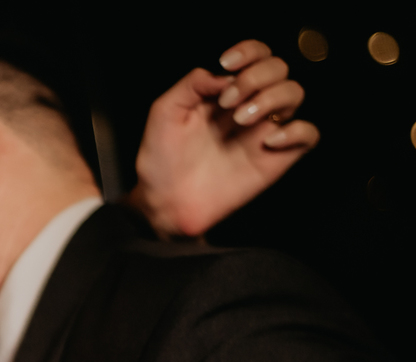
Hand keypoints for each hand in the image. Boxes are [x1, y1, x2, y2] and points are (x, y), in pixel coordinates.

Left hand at [128, 40, 319, 237]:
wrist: (165, 201)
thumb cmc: (162, 159)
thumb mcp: (165, 113)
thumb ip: (190, 85)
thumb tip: (221, 74)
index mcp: (224, 92)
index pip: (255, 56)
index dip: (249, 51)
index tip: (227, 63)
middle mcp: (248, 107)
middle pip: (278, 69)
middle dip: (255, 76)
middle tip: (227, 101)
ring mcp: (263, 131)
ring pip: (294, 93)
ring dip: (271, 97)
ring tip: (240, 119)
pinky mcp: (275, 158)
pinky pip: (308, 135)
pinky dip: (297, 130)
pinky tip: (270, 140)